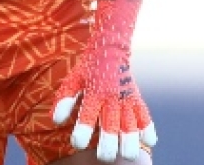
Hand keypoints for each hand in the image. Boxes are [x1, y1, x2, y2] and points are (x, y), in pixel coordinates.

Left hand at [52, 0, 157, 161]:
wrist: (111, 49)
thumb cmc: (88, 69)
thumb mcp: (74, 79)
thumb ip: (65, 99)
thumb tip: (56, 121)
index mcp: (94, 92)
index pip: (88, 114)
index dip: (83, 130)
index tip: (77, 143)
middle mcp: (112, 97)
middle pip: (112, 125)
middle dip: (109, 143)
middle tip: (104, 157)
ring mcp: (127, 99)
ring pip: (131, 124)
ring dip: (129, 141)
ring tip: (126, 155)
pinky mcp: (137, 99)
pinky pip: (145, 116)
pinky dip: (148, 129)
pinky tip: (148, 142)